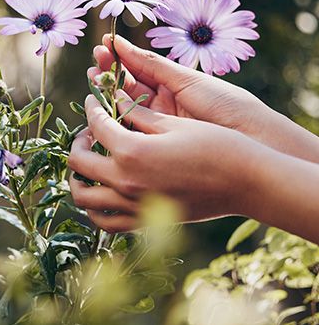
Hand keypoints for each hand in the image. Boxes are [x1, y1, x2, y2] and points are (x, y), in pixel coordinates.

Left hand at [68, 92, 264, 232]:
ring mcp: (133, 206)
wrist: (246, 183)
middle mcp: (125, 182)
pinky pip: (105, 222)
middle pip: (79, 163)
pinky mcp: (145, 223)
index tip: (94, 101)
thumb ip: (137, 116)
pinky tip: (102, 193)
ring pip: (83, 199)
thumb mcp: (173, 124)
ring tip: (87, 165)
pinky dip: (94, 208)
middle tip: (88, 132)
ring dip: (77, 179)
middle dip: (77, 142)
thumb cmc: (216, 147)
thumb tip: (115, 102)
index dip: (92, 109)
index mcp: (131, 152)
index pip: (96, 126)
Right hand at [89, 35, 318, 163]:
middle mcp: (162, 104)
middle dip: (109, 73)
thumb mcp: (187, 79)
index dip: (120, 58)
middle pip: (127, 87)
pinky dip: (114, 118)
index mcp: (172, 84)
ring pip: (124, 107)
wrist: (250, 141)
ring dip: (108, 93)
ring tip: (92, 77)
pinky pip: (130, 129)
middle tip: (94, 61)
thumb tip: (120, 43)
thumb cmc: (225, 105)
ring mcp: (157, 124)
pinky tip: (101, 106)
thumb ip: (151, 64)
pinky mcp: (155, 144)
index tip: (104, 45)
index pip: (138, 69)